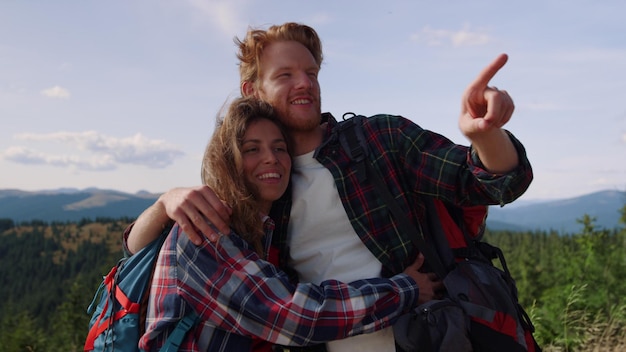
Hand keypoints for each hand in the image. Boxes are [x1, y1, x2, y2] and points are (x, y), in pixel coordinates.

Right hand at [158, 186, 231, 243]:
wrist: (171, 197)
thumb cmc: (194, 198)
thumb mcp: (205, 196)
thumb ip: (217, 202)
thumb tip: (230, 212)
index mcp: (203, 190)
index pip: (217, 204)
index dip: (224, 215)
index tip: (229, 223)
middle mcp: (193, 195)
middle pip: (209, 212)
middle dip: (219, 224)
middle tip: (227, 233)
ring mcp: (184, 203)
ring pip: (198, 220)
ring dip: (207, 231)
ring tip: (215, 239)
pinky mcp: (176, 212)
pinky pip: (186, 226)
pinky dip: (192, 235)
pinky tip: (199, 241)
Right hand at [403, 253, 444, 304]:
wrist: (402, 292)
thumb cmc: (406, 280)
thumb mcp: (410, 269)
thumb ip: (417, 262)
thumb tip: (421, 253)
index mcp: (426, 277)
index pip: (434, 275)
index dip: (436, 275)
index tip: (437, 276)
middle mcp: (430, 286)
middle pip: (440, 284)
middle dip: (442, 284)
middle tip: (444, 285)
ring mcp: (429, 294)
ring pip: (439, 295)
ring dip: (439, 294)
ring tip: (440, 295)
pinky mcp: (427, 302)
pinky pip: (434, 303)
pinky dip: (435, 302)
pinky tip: (436, 304)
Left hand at [458, 53, 518, 172]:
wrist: (477, 127)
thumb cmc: (469, 125)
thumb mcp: (468, 128)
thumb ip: (475, 126)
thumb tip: (485, 125)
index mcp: (471, 91)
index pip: (483, 76)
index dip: (494, 66)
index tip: (505, 55)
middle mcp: (484, 89)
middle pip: (496, 97)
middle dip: (494, 113)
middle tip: (488, 125)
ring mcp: (496, 92)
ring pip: (505, 103)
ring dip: (499, 118)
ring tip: (489, 125)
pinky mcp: (506, 98)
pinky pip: (511, 107)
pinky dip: (505, 118)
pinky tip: (497, 122)